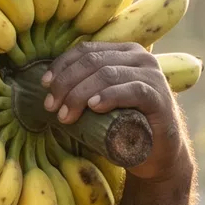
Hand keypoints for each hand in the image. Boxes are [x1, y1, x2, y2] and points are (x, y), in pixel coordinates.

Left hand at [42, 41, 184, 182]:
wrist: (156, 154)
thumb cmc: (123, 127)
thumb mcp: (99, 104)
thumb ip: (82, 91)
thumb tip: (46, 91)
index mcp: (123, 53)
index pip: (86, 50)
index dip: (62, 66)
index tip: (44, 86)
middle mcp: (139, 58)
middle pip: (93, 62)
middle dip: (66, 84)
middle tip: (51, 107)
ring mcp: (151, 76)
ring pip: (108, 74)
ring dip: (80, 94)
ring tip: (65, 115)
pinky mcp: (159, 98)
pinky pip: (133, 91)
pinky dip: (110, 97)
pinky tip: (94, 106)